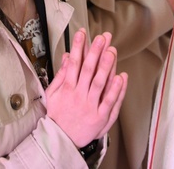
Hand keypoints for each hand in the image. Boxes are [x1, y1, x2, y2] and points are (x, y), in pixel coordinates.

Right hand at [45, 29, 127, 146]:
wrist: (60, 139)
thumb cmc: (56, 115)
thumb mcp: (52, 93)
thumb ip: (60, 75)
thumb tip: (66, 57)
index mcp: (67, 88)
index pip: (74, 62)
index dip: (78, 46)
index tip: (82, 33)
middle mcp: (79, 95)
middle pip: (88, 69)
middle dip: (95, 51)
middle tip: (102, 37)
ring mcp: (91, 105)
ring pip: (100, 82)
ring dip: (107, 66)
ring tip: (112, 50)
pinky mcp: (101, 117)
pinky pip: (110, 101)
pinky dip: (116, 89)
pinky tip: (121, 76)